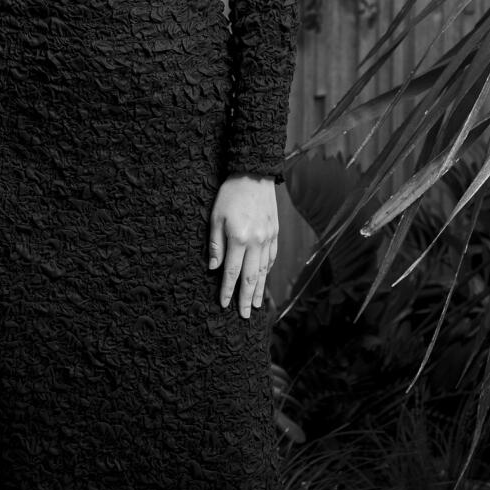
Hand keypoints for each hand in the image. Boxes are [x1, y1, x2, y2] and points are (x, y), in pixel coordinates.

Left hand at [208, 176, 278, 317]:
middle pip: (252, 277)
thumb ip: (215, 244)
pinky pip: (272, 258)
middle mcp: (257, 242)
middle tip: (245, 316)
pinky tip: (265, 280)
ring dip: (260, 290)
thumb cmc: (230, 194)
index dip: (227, 290)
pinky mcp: (275, 232)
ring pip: (264, 270)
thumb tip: (214, 268)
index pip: (232, 272)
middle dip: (247, 298)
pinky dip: (268, 271)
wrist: (254, 173)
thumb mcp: (215, 217)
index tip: (224, 304)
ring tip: (257, 305)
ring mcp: (268, 238)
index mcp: (239, 239)